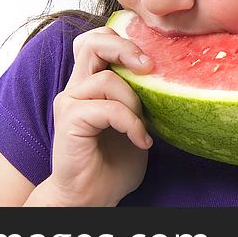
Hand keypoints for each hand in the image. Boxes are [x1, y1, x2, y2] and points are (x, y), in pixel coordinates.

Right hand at [26, 26, 153, 206]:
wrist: (90, 197)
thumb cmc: (113, 162)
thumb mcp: (136, 121)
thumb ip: (141, 96)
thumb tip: (168, 72)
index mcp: (90, 81)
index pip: (99, 39)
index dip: (124, 40)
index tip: (152, 60)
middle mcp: (77, 86)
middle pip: (93, 41)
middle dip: (125, 48)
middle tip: (149, 67)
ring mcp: (69, 101)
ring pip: (107, 78)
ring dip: (134, 101)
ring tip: (142, 126)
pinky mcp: (69, 119)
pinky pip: (107, 108)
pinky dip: (130, 123)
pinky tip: (140, 140)